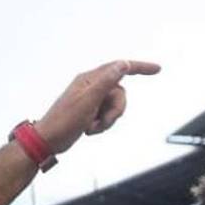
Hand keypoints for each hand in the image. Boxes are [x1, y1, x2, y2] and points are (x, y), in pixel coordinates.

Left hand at [35, 60, 160, 154]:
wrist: (48, 141)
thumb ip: (107, 81)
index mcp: (89, 80)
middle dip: (115, 110)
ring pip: (114, 106)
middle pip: (120, 93)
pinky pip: (106, 116)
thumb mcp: (88, 101)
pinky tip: (88, 130)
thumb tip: (122, 64)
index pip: (119, 68)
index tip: (157, 69)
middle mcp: (90, 86)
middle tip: (101, 120)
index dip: (140, 67)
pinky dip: (101, 125)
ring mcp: (90, 100)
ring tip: (91, 127)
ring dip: (107, 120)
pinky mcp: (89, 112)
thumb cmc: (63, 122)